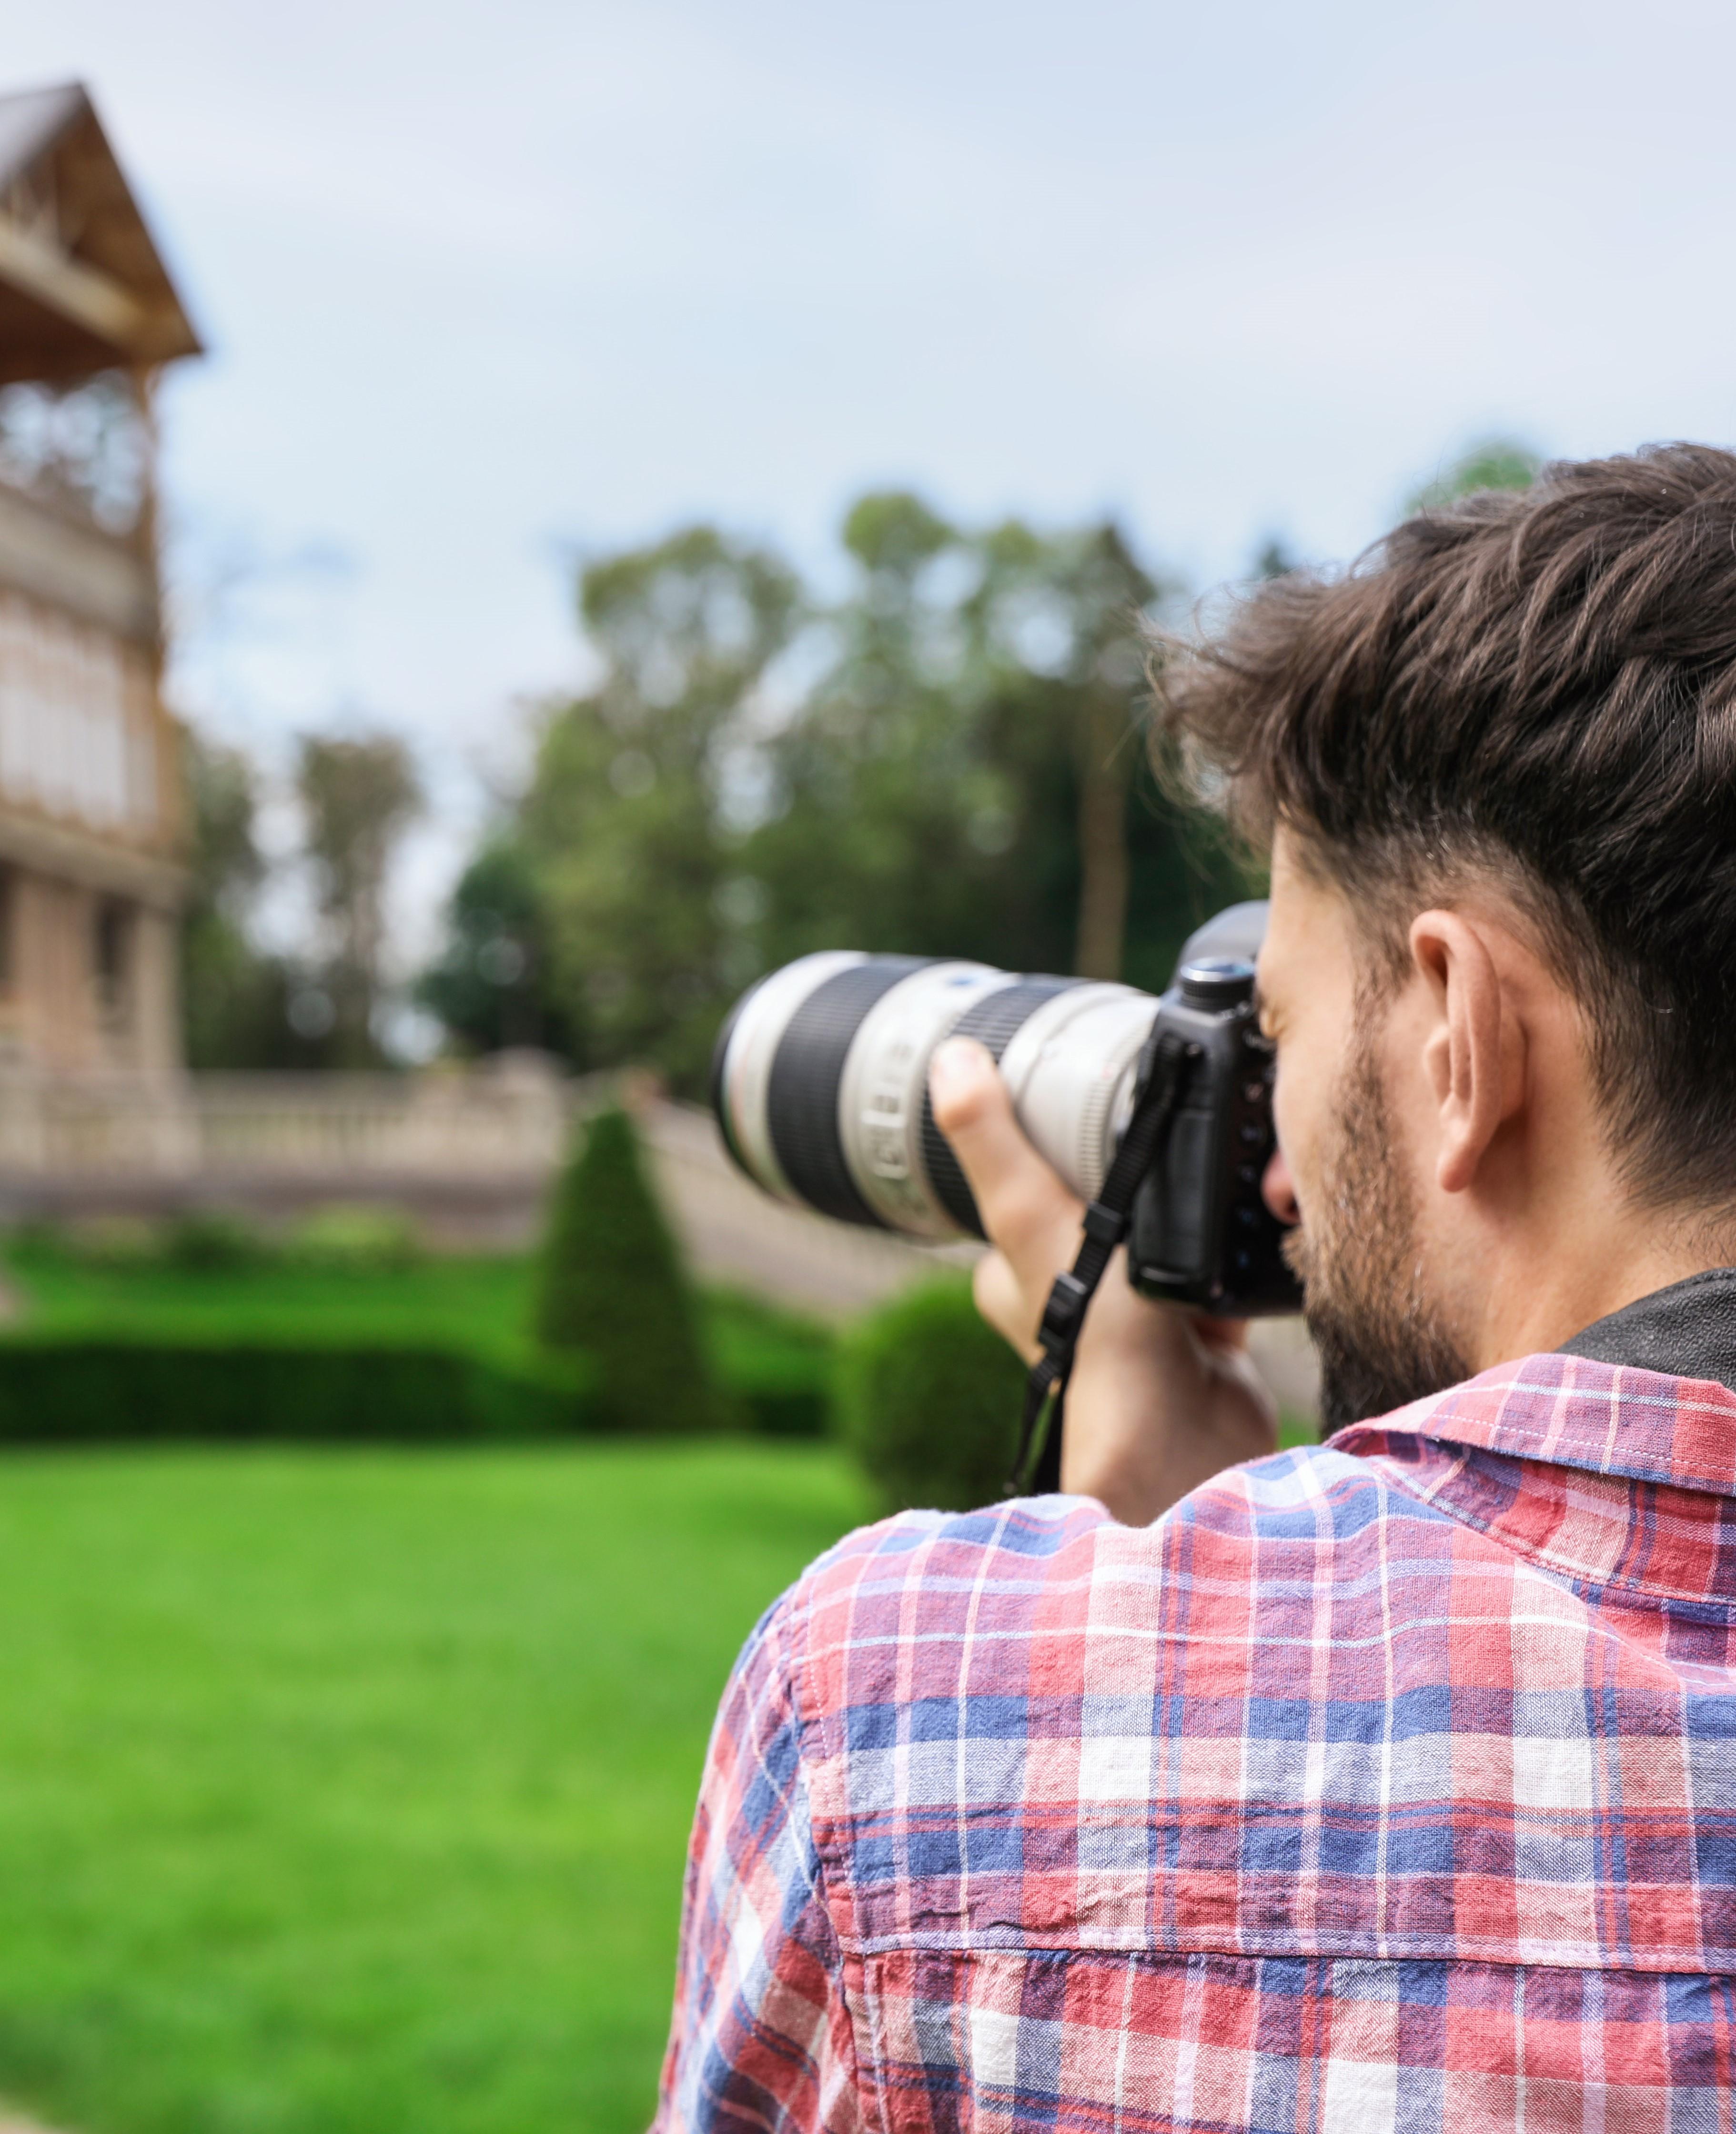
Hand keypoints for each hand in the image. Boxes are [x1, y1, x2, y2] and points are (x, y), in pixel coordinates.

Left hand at [928, 1036, 1277, 1525]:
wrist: (1191, 1435)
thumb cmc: (1100, 1340)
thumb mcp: (1034, 1219)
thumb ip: (993, 1143)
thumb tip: (949, 1058)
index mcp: (1016, 1273)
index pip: (1022, 1185)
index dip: (1048, 1142)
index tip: (1081, 1094)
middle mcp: (1072, 1299)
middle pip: (1097, 1206)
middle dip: (1129, 1176)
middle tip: (1163, 1128)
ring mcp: (1137, 1320)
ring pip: (1158, 1239)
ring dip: (1184, 1213)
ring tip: (1209, 1173)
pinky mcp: (1201, 1337)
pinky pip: (1218, 1276)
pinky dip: (1231, 1253)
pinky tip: (1248, 1224)